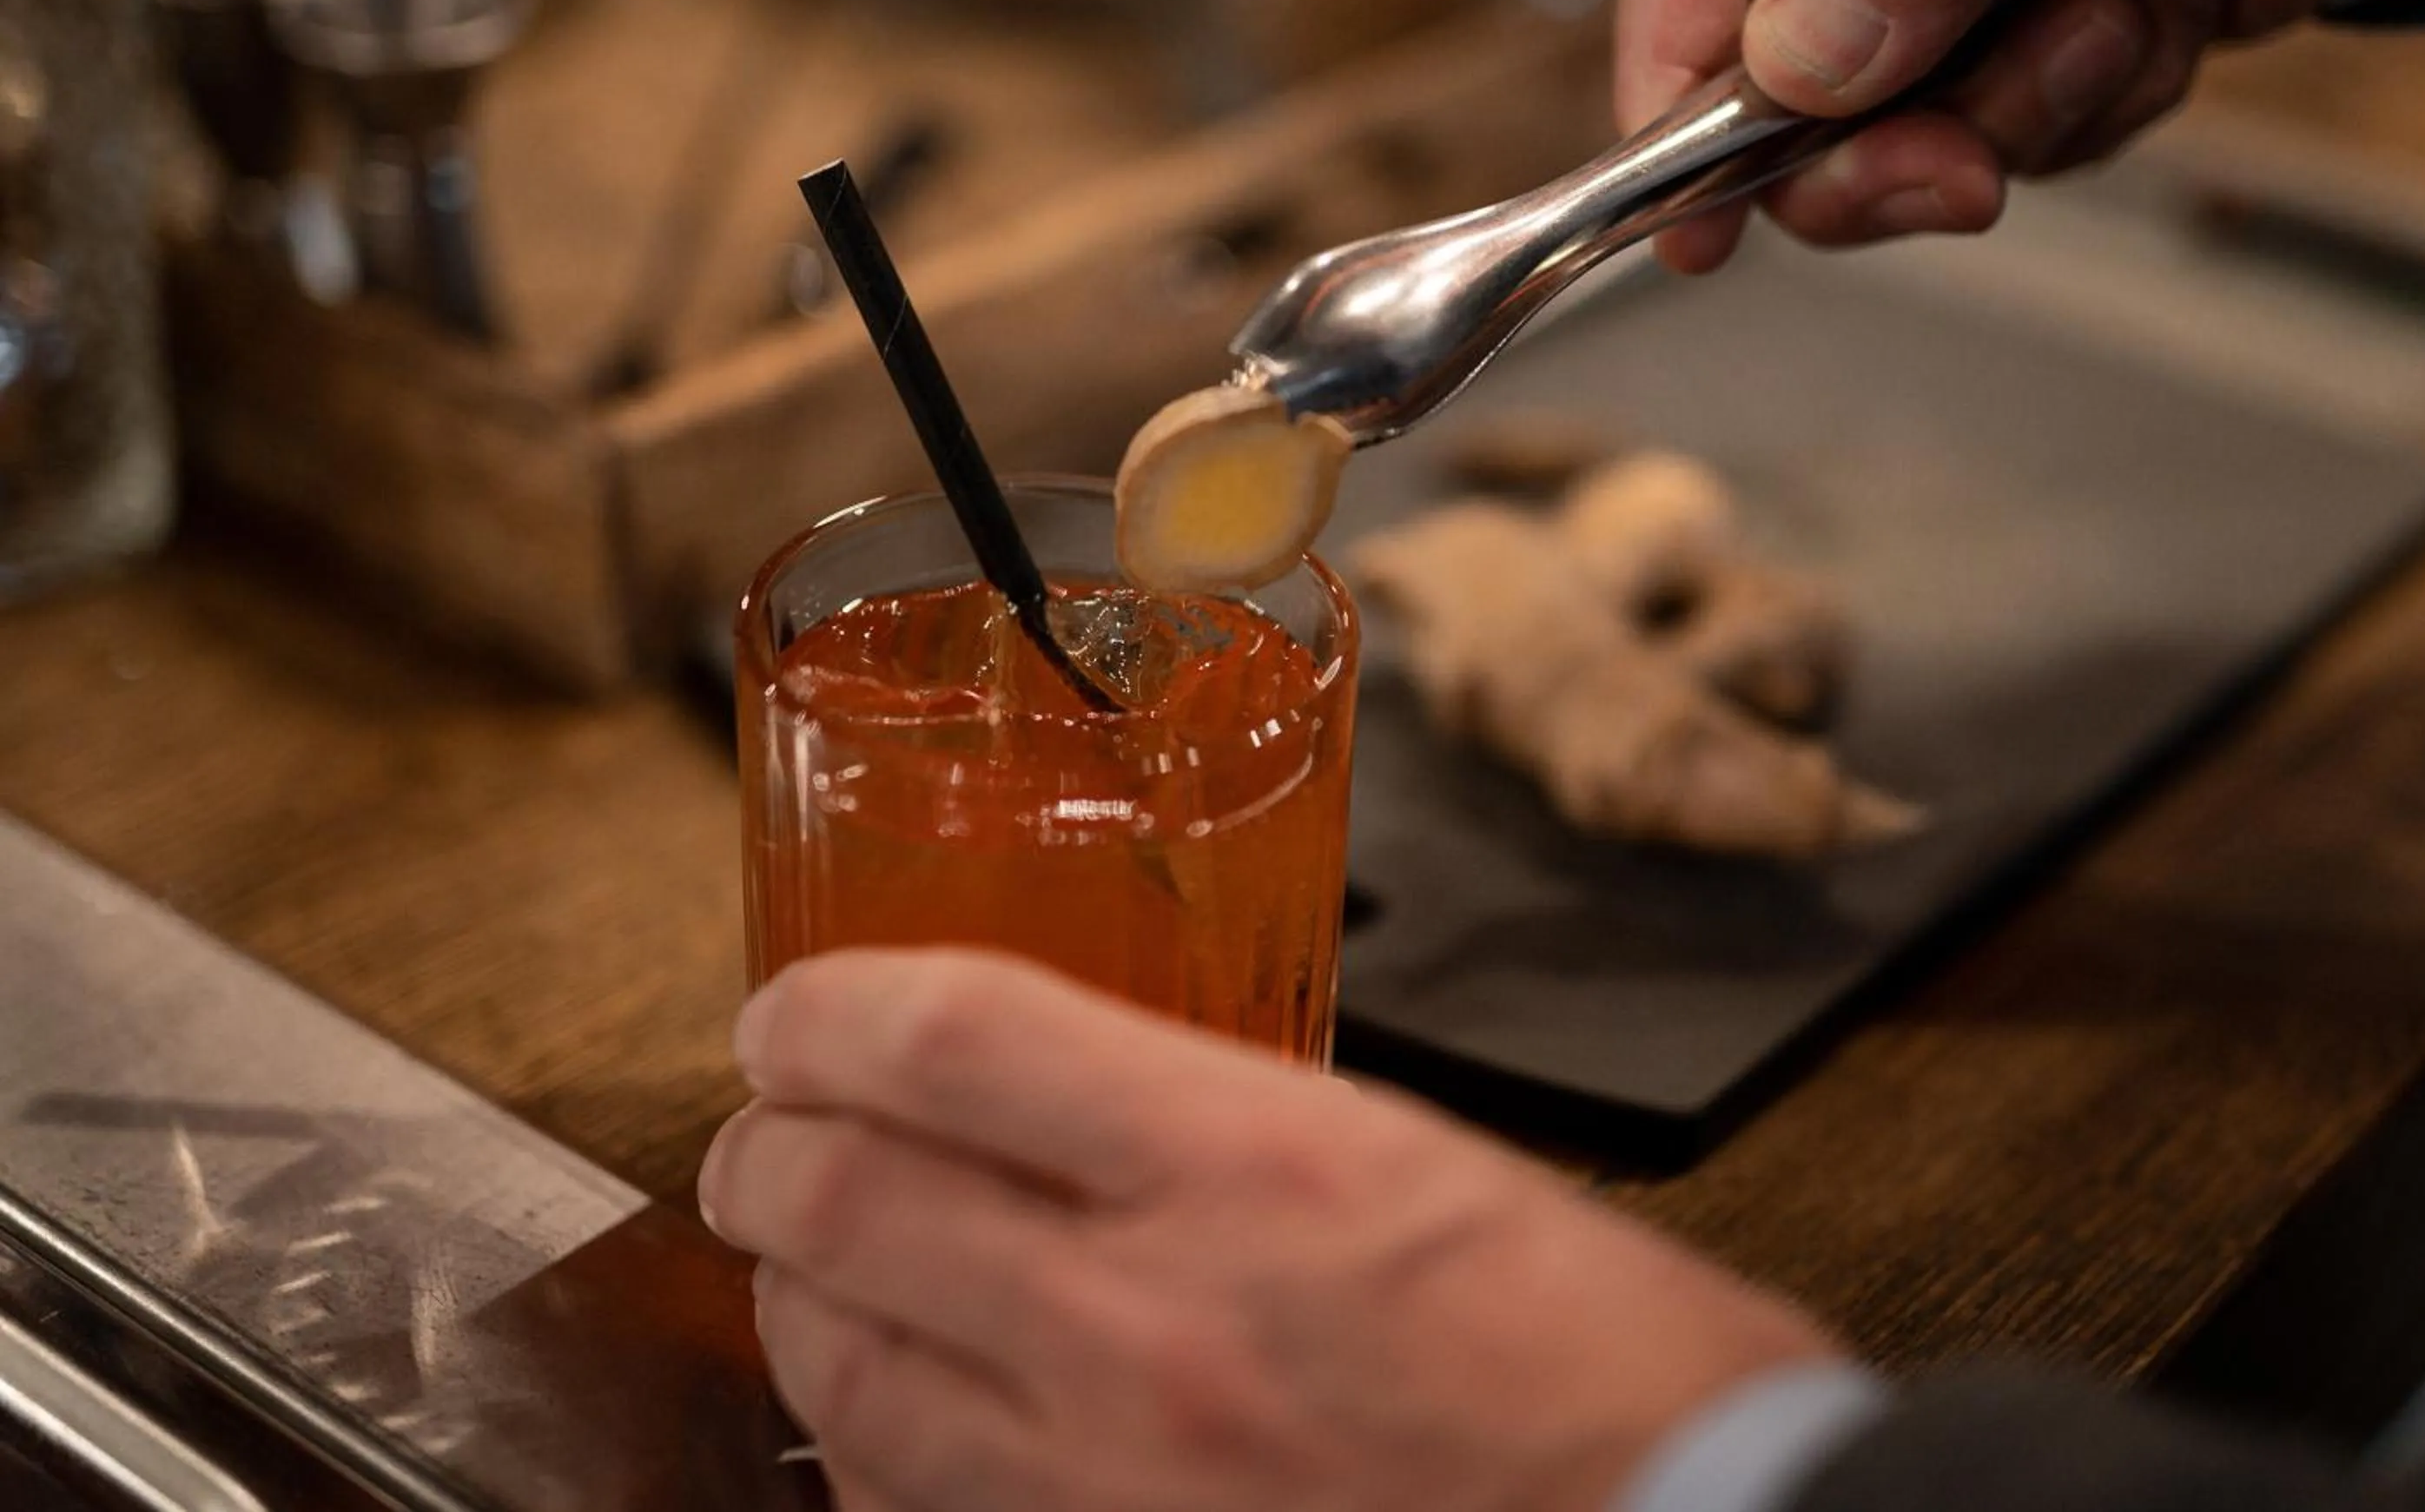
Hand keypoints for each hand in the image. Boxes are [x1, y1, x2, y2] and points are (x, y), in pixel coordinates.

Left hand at [700, 950, 1836, 1511]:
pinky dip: (869, 1457)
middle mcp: (1150, 1328)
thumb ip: (1243, 1133)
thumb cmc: (1613, 1371)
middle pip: (842, 1200)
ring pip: (838, 1378)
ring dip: (794, 1302)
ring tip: (804, 1267)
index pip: (952, 1037)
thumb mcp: (1435, 1173)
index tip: (799, 1009)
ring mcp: (1109, 1485)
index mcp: (1254, 1170)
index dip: (830, 1008)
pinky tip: (892, 1424)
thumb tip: (1099, 1109)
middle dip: (763, 1151)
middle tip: (763, 1133)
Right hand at [1615, 0, 2404, 265]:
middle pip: (1785, 83)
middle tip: (1952, 172)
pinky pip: (2032, 134)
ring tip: (2121, 6)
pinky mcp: (2053, 34)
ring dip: (2028, 108)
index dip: (1669, 83)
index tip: (1691, 216)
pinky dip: (2110, 93)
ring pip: (1912, 132)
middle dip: (1875, 149)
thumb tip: (1798, 65)